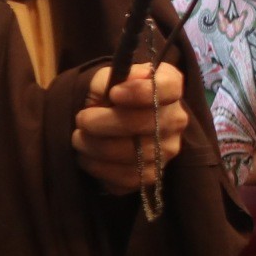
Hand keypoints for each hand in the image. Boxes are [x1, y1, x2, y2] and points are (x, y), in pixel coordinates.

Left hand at [75, 62, 189, 194]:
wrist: (106, 123)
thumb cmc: (107, 96)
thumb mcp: (105, 79)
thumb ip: (112, 77)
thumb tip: (122, 82)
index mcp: (169, 88)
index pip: (169, 87)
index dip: (142, 91)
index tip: (114, 93)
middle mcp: (176, 119)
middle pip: (146, 123)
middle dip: (105, 123)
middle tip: (82, 120)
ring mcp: (167, 150)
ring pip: (132, 154)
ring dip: (96, 147)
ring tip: (79, 139)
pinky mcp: (154, 175)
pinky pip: (127, 177)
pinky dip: (100, 169)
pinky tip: (88, 158)